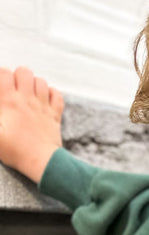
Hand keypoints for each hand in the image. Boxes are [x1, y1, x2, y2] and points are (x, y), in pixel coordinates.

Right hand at [0, 66, 63, 182]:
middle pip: (24, 71)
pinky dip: (51, 93)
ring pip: (41, 81)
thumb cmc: (16, 151)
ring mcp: (43, 106)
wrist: (42, 163)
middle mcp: (27, 99)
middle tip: (13, 88)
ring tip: (28, 94)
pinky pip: (57, 95)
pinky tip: (44, 100)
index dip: (0, 75)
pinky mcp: (55, 115)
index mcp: (9, 101)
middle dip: (17, 76)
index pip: (4, 73)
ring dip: (33, 84)